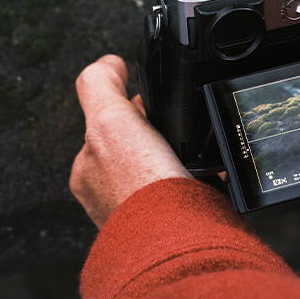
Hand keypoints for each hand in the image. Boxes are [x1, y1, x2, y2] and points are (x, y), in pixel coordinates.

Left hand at [71, 55, 192, 227]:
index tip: (150, 106)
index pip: (109, 126)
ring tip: (195, 154)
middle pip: (140, 146)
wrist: (176, 235)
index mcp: (90, 171)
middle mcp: (113, 194)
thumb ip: (101, 83)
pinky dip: (202, 179)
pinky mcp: (174, 220)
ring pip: (166, 170)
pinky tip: (209, 176)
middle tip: (177, 131)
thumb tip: (109, 62)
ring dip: (182, 159)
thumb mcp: (109, 119)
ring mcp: (145, 209)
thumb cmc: (139, 185)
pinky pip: (189, 190)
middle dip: (160, 134)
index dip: (132, 108)